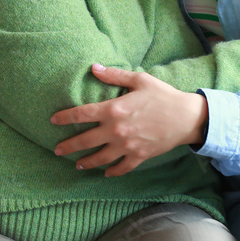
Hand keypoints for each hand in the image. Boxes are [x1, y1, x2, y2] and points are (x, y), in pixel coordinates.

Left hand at [50, 64, 207, 177]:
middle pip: (85, 141)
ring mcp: (126, 146)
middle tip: (57, 150)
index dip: (65, 118)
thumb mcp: (139, 80)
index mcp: (114, 109)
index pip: (82, 114)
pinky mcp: (138, 156)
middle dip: (68, 146)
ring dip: (86, 162)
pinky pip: (121, 168)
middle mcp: (116, 130)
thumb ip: (114, 75)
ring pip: (100, 158)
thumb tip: (94, 67)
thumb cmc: (163, 95)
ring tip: (77, 164)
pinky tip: (105, 173)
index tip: (53, 121)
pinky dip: (112, 172)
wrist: (186, 117)